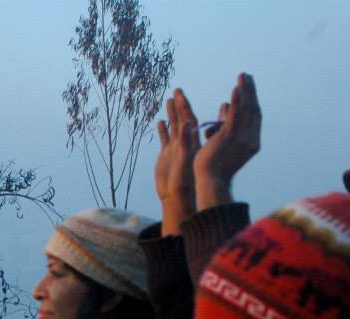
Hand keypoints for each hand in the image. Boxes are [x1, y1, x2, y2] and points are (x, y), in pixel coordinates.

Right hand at [154, 89, 199, 235]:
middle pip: (182, 119)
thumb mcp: (185, 161)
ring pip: (173, 127)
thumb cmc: (183, 183)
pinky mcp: (167, 155)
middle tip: (176, 90)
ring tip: (168, 99)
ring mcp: (175, 148)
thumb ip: (186, 143)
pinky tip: (160, 121)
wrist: (176, 197)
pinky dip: (163, 130)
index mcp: (189, 142)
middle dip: (179, 104)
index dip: (185, 106)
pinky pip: (165, 139)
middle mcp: (183, 143)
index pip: (188, 119)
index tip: (180, 93)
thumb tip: (188, 124)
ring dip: (172, 113)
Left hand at [194, 73, 261, 209]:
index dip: (252, 100)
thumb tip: (225, 105)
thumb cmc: (214, 164)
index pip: (254, 117)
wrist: (210, 180)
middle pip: (253, 110)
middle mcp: (251, 139)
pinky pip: (235, 115)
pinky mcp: (230, 137)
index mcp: (252, 142)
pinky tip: (236, 88)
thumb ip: (225, 123)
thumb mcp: (221, 140)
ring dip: (245, 91)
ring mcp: (242, 138)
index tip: (248, 87)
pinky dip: (237, 101)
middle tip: (247, 76)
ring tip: (243, 76)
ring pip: (246, 110)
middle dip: (251, 92)